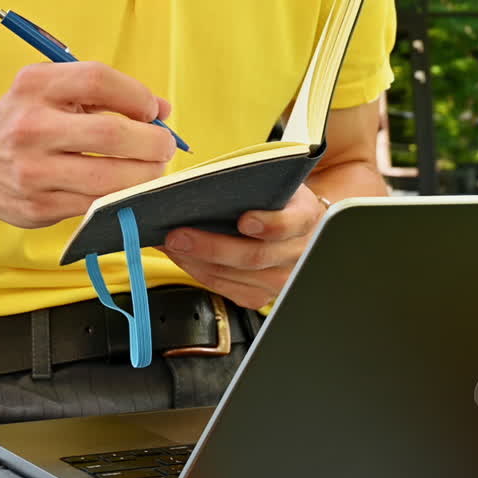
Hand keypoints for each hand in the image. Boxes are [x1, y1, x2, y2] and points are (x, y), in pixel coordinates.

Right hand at [0, 62, 176, 228]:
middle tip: (165, 146)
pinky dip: (121, 197)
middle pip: (110, 133)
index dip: (136, 95)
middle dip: (152, 142)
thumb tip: (164, 110)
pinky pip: (95, 204)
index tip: (151, 110)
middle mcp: (30, 126)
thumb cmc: (28, 120)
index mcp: (35, 85)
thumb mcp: (56, 92)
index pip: (98, 80)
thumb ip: (109, 95)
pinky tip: (128, 188)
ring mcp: (32, 170)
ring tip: (154, 169)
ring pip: (108, 178)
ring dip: (144, 175)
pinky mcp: (38, 206)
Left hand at [160, 183, 324, 309]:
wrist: (295, 224)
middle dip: (211, 246)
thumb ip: (255, 182)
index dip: (269, 224)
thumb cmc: (279, 199)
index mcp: (306, 217)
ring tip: (171, 244)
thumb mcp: (276, 182)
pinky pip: (226, 289)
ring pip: (235, 276)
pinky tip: (183, 258)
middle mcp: (298, 254)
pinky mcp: (261, 296)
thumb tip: (207, 182)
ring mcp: (280, 280)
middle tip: (179, 234)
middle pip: (254, 256)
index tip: (244, 219)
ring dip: (197, 261)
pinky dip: (199, 273)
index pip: (289, 224)